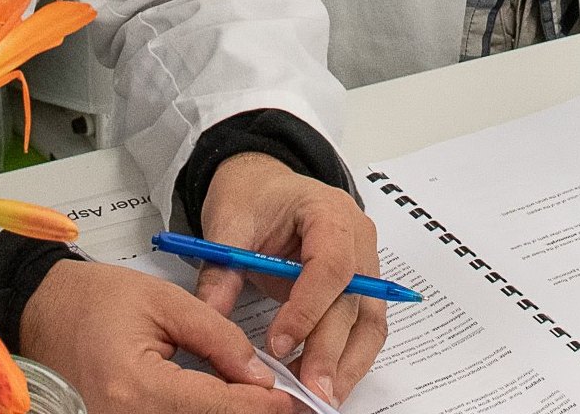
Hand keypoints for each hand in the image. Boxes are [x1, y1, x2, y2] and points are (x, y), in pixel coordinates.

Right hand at [19, 257, 290, 413]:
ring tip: (256, 399)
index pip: (216, 406)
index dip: (261, 406)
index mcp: (137, 387)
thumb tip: (260, 375)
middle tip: (286, 404)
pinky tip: (225, 401)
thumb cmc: (93, 299)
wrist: (42, 312)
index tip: (293, 399)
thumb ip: (218, 338)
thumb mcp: (165, 302)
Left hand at [196, 153, 388, 404]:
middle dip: (330, 351)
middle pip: (355, 301)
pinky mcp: (360, 290)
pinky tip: (322, 382)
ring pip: (369, 323)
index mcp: (329, 211)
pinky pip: (363, 329)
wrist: (265, 186)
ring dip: (347, 365)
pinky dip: (347, 360)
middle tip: (308, 390)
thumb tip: (210, 318)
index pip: (332, 264)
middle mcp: (358, 239)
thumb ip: (221, 271)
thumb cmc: (254, 197)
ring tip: (318, 397)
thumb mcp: (229, 225)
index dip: (308, 308)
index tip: (278, 344)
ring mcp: (365, 265)